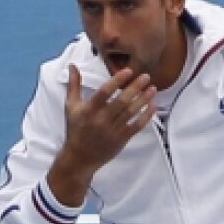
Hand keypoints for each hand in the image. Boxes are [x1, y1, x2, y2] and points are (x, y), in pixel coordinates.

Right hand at [49, 64, 156, 203]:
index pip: (104, 93)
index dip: (117, 81)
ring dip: (143, 99)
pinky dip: (146, 116)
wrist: (80, 158)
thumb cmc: (75, 129)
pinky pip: (137, 126)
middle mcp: (101, 120)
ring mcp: (112, 130)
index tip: (128, 71)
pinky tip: (153, 105)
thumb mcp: (71, 107)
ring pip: (131, 112)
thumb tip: (73, 64)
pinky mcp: (121, 139)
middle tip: (147, 76)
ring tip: (153, 88)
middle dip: (135, 87)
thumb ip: (74, 85)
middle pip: (121, 101)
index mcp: (89, 110)